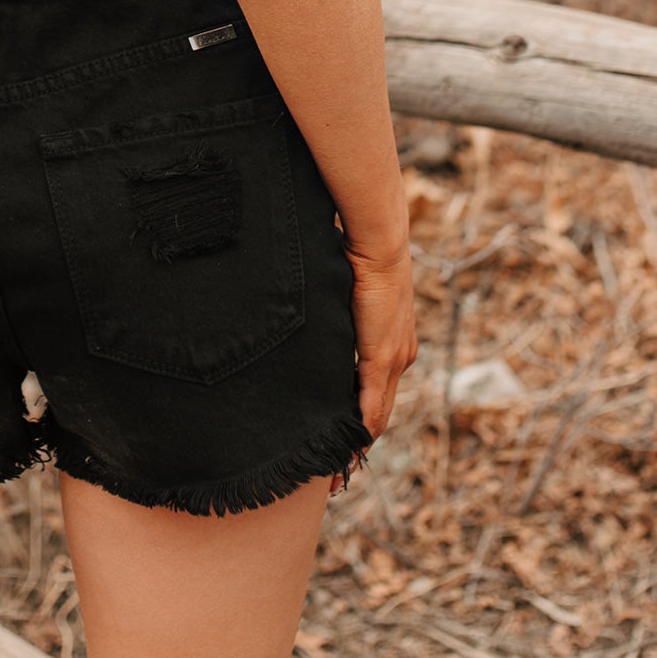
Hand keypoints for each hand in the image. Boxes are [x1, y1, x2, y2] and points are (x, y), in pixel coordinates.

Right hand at [330, 239, 417, 491]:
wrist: (378, 244)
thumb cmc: (359, 260)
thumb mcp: (349, 299)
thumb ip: (339, 322)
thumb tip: (317, 327)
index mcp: (395, 345)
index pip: (379, 394)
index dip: (362, 423)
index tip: (345, 446)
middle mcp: (401, 357)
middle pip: (380, 413)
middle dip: (359, 445)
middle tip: (336, 473)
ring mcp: (395, 359)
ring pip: (377, 414)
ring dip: (357, 443)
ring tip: (336, 471)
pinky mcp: (382, 356)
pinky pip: (371, 402)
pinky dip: (359, 427)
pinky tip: (346, 448)